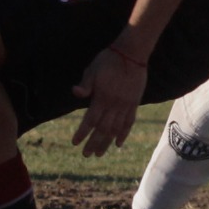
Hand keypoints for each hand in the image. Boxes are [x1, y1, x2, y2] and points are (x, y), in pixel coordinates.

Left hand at [70, 34, 149, 157]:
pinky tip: (118, 143)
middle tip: (86, 154)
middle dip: (93, 143)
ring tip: (99, 153)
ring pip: (115, 129)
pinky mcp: (134, 103)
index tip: (75, 142)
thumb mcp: (93, 69)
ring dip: (106, 142)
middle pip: (102, 129)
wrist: (132, 53)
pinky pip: (129, 122)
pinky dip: (124, 134)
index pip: (89, 120)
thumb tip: (75, 92)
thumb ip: (86, 84)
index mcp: (102, 97)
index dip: (82, 132)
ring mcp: (125, 105)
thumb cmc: (109, 59)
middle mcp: (114, 104)